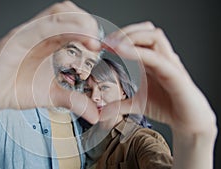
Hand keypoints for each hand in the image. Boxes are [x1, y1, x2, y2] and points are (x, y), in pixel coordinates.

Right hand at [0, 1, 100, 129]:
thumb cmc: (14, 88)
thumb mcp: (51, 95)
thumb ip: (73, 100)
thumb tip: (94, 113)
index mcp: (49, 42)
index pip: (74, 23)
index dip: (91, 31)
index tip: (101, 48)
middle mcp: (39, 33)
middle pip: (68, 12)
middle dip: (88, 23)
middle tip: (96, 43)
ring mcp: (26, 34)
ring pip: (56, 14)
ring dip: (78, 23)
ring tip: (90, 41)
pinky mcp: (13, 40)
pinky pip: (37, 28)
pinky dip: (57, 29)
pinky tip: (69, 37)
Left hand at [100, 21, 216, 134]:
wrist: (188, 121)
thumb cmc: (167, 106)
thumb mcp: (137, 103)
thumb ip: (120, 104)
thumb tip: (102, 112)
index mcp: (152, 59)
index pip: (138, 36)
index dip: (119, 36)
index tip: (102, 45)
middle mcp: (161, 57)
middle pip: (146, 30)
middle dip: (124, 32)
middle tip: (107, 43)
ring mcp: (169, 63)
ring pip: (154, 36)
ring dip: (132, 37)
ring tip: (114, 46)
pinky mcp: (175, 74)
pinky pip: (157, 57)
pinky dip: (139, 52)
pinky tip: (123, 52)